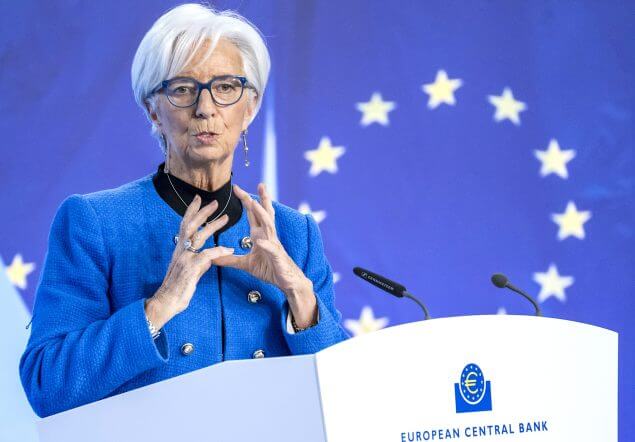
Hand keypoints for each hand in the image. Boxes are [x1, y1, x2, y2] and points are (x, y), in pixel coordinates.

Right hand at [146, 195, 233, 328]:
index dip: (192, 211)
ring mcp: (184, 258)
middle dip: (202, 212)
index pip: (185, 225)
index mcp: (180, 249)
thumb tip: (210, 257)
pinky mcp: (190, 268)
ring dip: (213, 226)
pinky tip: (229, 248)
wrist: (167, 302)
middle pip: (190, 225)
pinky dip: (219, 250)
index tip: (199, 199)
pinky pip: (207, 255)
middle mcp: (180, 250)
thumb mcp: (191, 272)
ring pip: (199, 236)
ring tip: (226, 218)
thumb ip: (200, 262)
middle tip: (215, 202)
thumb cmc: (179, 288)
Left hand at [214, 183, 317, 326]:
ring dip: (262, 214)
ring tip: (255, 203)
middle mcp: (268, 236)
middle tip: (259, 183)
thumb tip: (213, 258)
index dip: (247, 200)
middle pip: (264, 213)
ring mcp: (274, 244)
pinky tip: (259, 241)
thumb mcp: (246, 264)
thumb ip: (231, 259)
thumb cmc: (270, 269)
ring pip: (269, 225)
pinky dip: (266, 244)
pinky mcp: (277, 256)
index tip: (237, 188)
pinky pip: (271, 249)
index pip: (253, 214)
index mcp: (260, 234)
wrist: (287, 282)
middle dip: (261, 198)